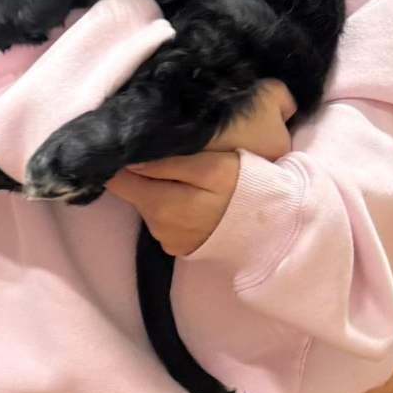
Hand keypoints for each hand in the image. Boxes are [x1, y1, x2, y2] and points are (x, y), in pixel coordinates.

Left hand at [106, 80, 294, 255]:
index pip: (118, 181)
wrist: (274, 228)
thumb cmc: (244, 187)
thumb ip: (168, 164)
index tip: (130, 144)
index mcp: (159, 204)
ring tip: (184, 174)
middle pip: (133, 191)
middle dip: (142, 172)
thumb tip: (130, 160)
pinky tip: (191, 196)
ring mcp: (167, 240)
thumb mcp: (210, 167)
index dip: (120, 160)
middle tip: (165, 152)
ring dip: (158, 188)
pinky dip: (171, 205)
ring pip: (148, 204)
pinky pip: (163, 220)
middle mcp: (157, 227)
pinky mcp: (178, 247)